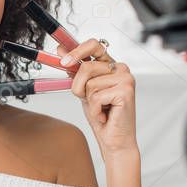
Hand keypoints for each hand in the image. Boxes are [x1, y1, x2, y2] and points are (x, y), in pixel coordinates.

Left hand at [59, 39, 138, 155]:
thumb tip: (60, 50)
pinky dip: (95, 109)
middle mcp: (121, 69)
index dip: (77, 50)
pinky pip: (95, 96)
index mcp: (111, 65)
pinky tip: (105, 115)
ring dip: (88, 100)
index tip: (62, 60)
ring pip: (89, 83)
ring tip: (100, 108)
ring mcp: (126, 79)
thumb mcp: (84, 90)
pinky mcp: (126, 91)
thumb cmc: (101, 116)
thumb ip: (75, 70)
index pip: (94, 45)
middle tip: (87, 99)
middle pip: (87, 67)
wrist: (114, 140)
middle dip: (79, 87)